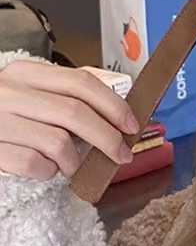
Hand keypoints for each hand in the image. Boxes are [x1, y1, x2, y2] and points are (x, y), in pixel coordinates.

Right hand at [0, 59, 138, 180]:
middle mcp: (9, 92)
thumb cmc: (7, 114)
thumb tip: (119, 109)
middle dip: (107, 138)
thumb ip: (68, 94)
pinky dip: (48, 172)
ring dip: (74, 161)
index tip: (132, 125)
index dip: (113, 106)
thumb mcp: (32, 92)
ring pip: (58, 143)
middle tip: (121, 155)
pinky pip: (36, 165)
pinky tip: (44, 168)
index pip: (81, 83)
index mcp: (26, 73)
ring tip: (70, 165)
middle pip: (75, 113)